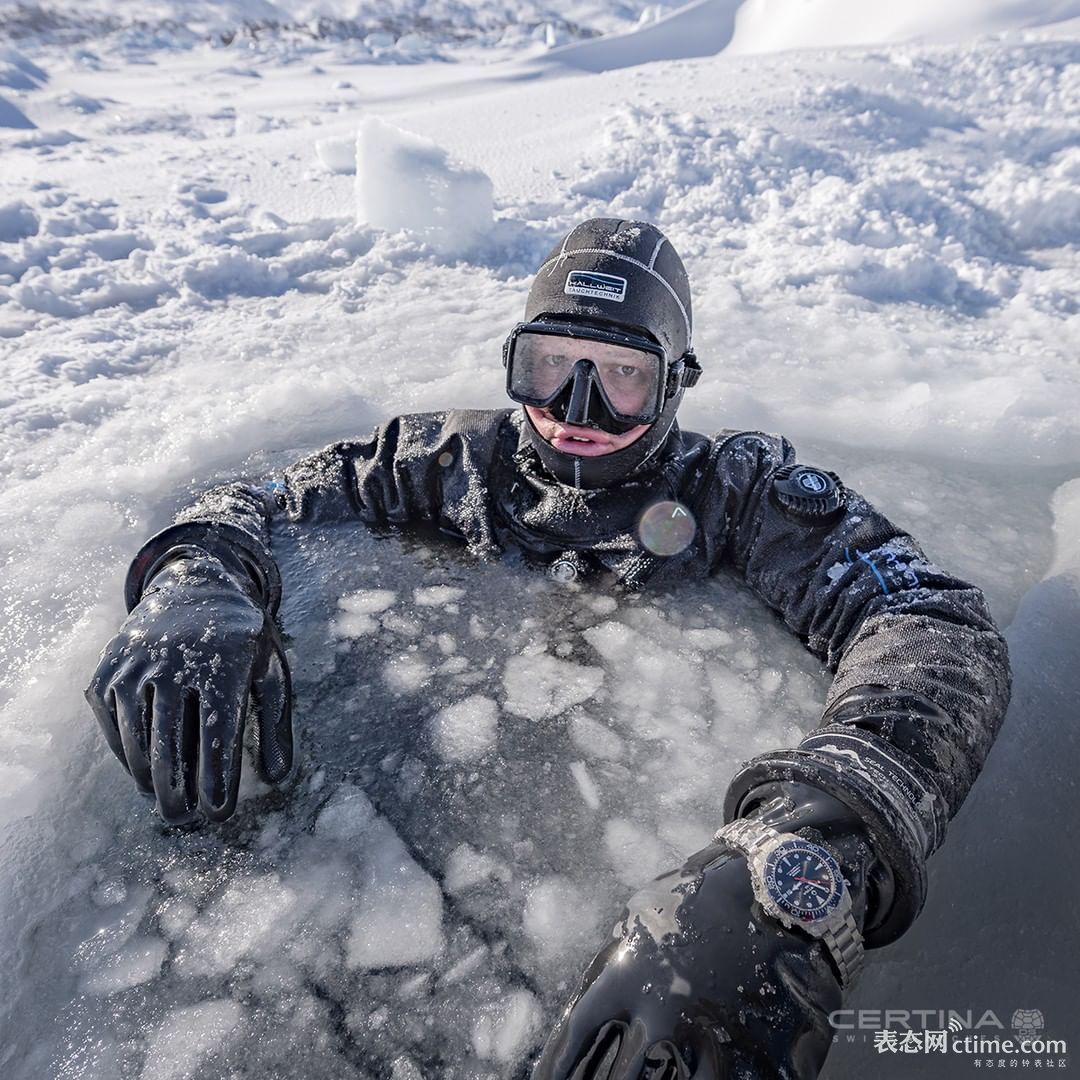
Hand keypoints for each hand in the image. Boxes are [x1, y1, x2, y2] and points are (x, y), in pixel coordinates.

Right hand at [85, 552, 292, 823]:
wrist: (194, 588)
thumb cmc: (242, 643)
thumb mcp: (269, 671)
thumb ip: (276, 723)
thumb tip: (278, 777)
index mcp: (223, 662)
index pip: (218, 733)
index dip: (217, 778)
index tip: (219, 812)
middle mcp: (174, 661)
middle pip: (171, 745)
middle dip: (178, 792)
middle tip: (187, 821)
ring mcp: (134, 665)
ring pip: (138, 740)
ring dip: (150, 780)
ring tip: (169, 804)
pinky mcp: (107, 672)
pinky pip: (114, 726)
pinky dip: (129, 756)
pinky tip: (145, 775)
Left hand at [533, 784, 875, 1078]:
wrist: (773, 892)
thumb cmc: (696, 904)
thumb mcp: (640, 923)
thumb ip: (612, 971)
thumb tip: (584, 1024)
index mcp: (626, 975)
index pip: (574, 1038)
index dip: (555, 1068)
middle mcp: (661, 1011)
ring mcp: (708, 1037)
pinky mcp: (753, 1056)